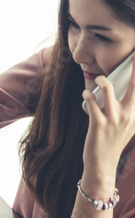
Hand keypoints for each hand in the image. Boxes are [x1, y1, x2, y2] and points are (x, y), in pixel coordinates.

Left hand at [81, 64, 134, 187]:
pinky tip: (86, 93)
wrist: (102, 164)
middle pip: (134, 85)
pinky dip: (88, 95)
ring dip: (100, 80)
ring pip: (108, 89)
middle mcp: (129, 114)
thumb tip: (129, 97)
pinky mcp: (98, 124)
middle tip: (134, 53)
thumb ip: (130, 111)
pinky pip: (92, 102)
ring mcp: (113, 119)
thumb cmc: (112, 142)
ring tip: (97, 79)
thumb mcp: (128, 126)